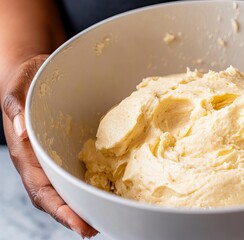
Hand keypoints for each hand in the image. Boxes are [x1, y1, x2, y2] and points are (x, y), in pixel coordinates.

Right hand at [1, 55, 97, 237]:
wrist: (38, 74)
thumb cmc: (26, 80)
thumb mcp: (17, 88)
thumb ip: (15, 106)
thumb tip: (21, 130)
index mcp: (27, 154)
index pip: (42, 191)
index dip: (61, 211)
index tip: (81, 226)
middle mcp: (45, 162)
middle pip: (60, 197)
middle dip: (78, 215)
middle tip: (100, 229)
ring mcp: (60, 157)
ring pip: (73, 187)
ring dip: (89, 203)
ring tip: (110, 216)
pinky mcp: (73, 149)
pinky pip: (85, 169)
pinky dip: (96, 182)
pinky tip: (113, 189)